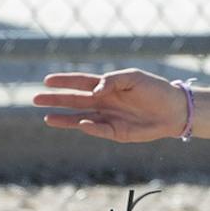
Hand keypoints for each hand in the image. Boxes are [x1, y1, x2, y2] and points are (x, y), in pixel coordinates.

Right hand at [33, 69, 186, 143]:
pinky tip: (80, 123)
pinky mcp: (115, 133)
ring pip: (80, 118)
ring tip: (46, 118)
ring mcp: (108, 117)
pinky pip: (98, 130)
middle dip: (55, 100)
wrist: (174, 110)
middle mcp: (103, 101)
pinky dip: (88, 128)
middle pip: (74, 100)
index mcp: (107, 86)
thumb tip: (94, 90)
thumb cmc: (155, 89)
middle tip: (35, 98)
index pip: (80, 82)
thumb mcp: (133, 78)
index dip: (64, 81)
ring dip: (63, 118)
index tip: (47, 80)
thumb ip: (112, 80)